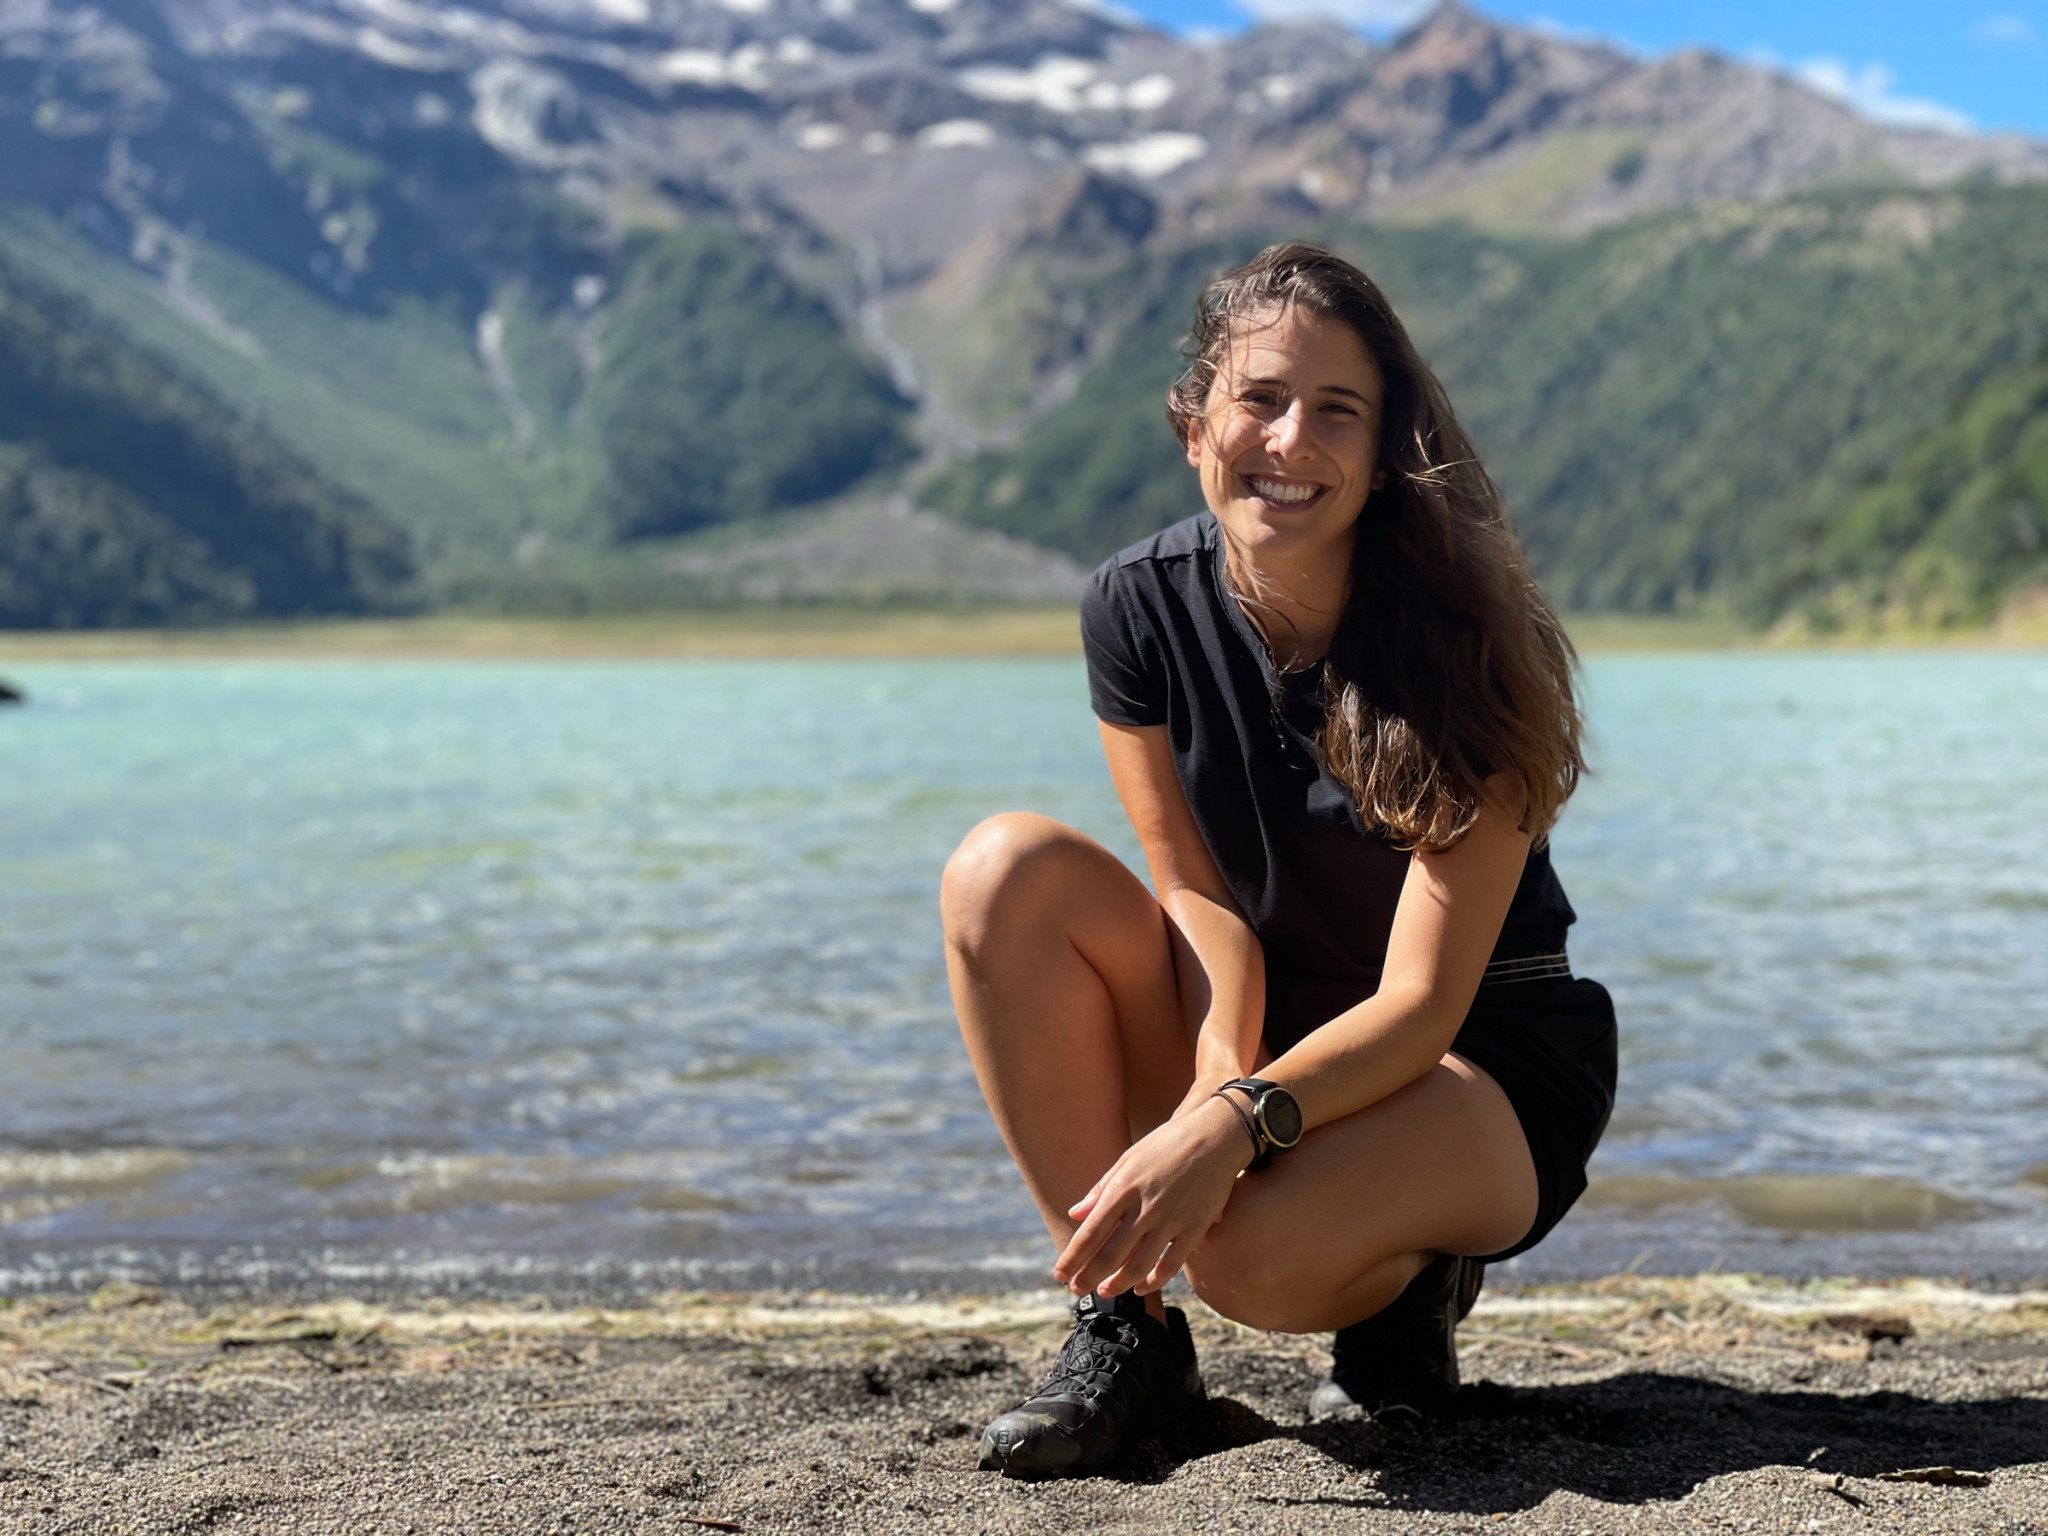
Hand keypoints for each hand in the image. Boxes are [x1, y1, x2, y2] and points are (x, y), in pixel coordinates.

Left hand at [1053, 1095, 1252, 1298]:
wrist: (1214, 1136)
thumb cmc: (1166, 1145)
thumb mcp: (1128, 1159)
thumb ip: (1101, 1189)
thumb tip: (1075, 1214)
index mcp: (1122, 1188)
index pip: (1090, 1233)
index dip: (1073, 1258)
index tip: (1059, 1274)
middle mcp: (1144, 1207)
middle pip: (1110, 1254)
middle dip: (1088, 1276)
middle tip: (1075, 1290)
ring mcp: (1171, 1219)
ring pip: (1139, 1265)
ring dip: (1118, 1284)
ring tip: (1104, 1292)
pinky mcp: (1195, 1228)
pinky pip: (1171, 1264)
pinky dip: (1154, 1281)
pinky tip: (1142, 1288)